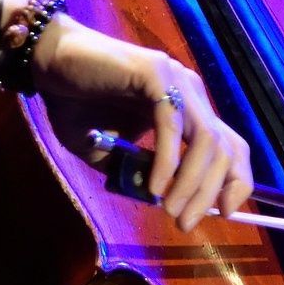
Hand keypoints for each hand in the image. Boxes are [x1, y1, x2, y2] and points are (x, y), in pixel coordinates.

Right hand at [28, 13, 251, 232]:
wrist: (47, 62)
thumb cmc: (75, 102)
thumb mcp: (107, 151)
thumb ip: (132, 171)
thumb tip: (156, 199)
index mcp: (187, 108)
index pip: (231, 146)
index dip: (236, 180)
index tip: (224, 213)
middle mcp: (189, 92)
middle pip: (225, 147)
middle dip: (211, 193)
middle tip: (185, 223)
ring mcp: (175, 79)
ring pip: (206, 139)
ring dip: (193, 182)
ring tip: (170, 210)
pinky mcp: (154, 72)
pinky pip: (171, 123)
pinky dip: (167, 160)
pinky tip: (153, 186)